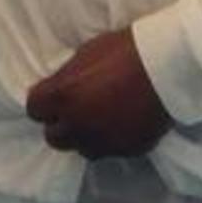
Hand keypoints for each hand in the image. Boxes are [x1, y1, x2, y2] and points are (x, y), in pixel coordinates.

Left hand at [26, 28, 172, 158]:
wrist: (167, 66)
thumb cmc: (123, 51)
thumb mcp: (84, 55)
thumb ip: (66, 79)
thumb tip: (60, 88)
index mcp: (61, 97)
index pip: (34, 110)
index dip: (44, 104)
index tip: (53, 97)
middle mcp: (77, 124)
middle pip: (54, 137)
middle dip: (60, 125)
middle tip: (74, 112)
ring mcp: (102, 141)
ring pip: (82, 149)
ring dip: (85, 137)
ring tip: (99, 121)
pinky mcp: (127, 150)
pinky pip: (110, 151)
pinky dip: (111, 141)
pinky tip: (121, 125)